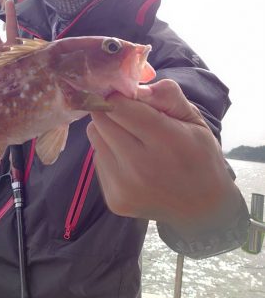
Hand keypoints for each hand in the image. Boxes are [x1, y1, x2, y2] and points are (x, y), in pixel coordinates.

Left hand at [87, 79, 239, 232]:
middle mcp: (140, 166)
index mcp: (165, 141)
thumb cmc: (199, 157)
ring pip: (94, 137)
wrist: (203, 210)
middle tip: (129, 115)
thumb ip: (166, 95)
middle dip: (111, 110)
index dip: (120, 95)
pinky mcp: (114, 199)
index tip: (128, 96)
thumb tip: (134, 87)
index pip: (119, 106)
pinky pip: (97, 159)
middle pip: (101, 118)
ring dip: (108, 130)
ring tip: (131, 138)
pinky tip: (130, 160)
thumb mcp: (193, 119)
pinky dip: (109, 152)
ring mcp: (124, 186)